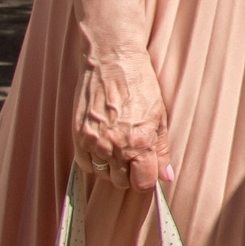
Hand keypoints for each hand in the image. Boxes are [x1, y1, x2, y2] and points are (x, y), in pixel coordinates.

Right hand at [72, 48, 173, 191]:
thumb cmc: (140, 86)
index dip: (147, 179)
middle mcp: (115, 147)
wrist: (112, 63)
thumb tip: (166, 177)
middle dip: (131, 174)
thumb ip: (162, 149)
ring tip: (120, 148)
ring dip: (112, 168)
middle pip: (122, 182)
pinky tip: (104, 146)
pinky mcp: (78, 137)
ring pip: (103, 175)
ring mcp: (94, 143)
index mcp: (140, 143)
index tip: (149, 170)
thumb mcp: (160, 116)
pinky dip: (95, 161)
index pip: (143, 183)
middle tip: (135, 157)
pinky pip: (85, 164)